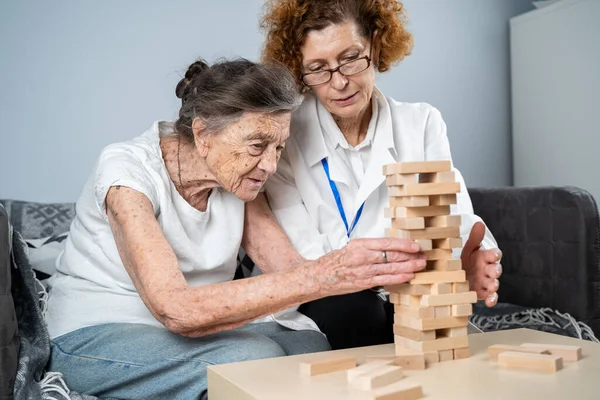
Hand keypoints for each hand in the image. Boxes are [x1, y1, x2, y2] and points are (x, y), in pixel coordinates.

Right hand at [310, 238, 426, 295]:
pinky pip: (386, 280)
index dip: (404, 244)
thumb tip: (390, 247)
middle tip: (423, 255)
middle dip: (411, 256)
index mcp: (361, 245)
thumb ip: (370, 247)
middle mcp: (364, 257)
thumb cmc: (336, 261)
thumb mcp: (352, 246)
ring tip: (421, 265)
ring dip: (409, 266)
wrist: (321, 276)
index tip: (415, 245)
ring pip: (392, 268)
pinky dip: (399, 278)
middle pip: (393, 255)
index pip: (387, 243)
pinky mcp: (365, 283)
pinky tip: (409, 276)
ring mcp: (365, 271)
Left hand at [461, 222, 502, 306]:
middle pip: (495, 269)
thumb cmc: (463, 258)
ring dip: (494, 285)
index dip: (494, 255)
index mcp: (484, 257)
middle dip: (496, 270)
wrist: (455, 273)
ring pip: (493, 283)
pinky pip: (489, 296)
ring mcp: (485, 281)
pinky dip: (491, 299)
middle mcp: (487, 269)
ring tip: (492, 286)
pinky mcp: (481, 292)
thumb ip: (474, 238)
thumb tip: (479, 223)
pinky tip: (490, 302)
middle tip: (495, 271)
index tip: (495, 255)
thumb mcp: (467, 248)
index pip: (493, 254)